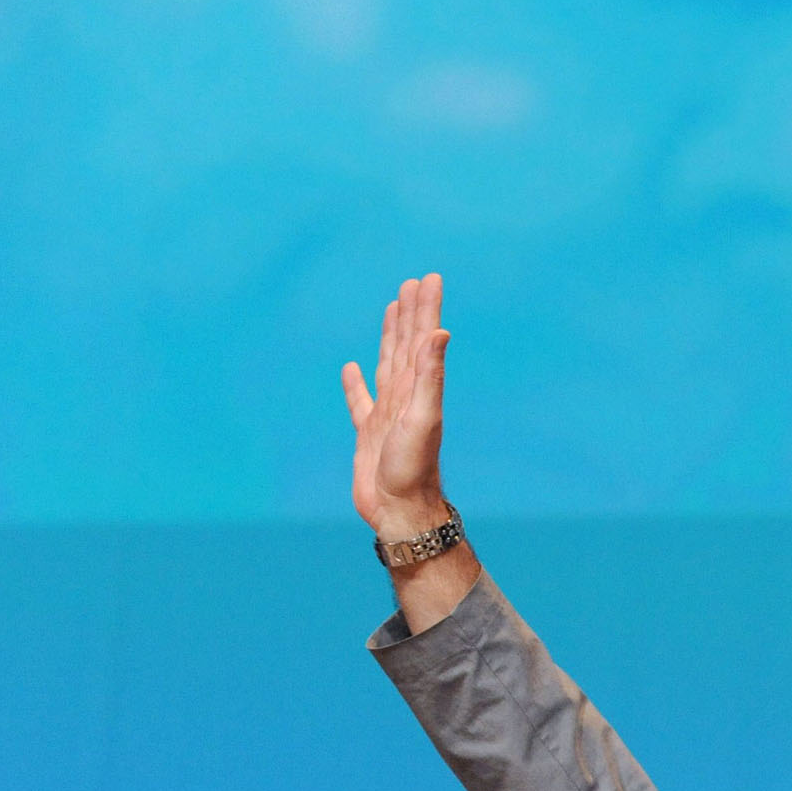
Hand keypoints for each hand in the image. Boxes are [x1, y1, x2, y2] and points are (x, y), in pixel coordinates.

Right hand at [342, 273, 450, 533]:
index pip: (422, 339)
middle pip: (407, 345)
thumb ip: (430, 376)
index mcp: (418, 389)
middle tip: (413, 283)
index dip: (425, 308)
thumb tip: (440, 332)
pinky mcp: (368, 434)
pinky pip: (360, 402)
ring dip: (390, 338)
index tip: (428, 278)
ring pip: (387, 365)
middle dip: (410, 314)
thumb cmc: (413, 469)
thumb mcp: (423, 418)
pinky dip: (355, 384)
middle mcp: (405, 397)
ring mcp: (386, 414)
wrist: (400, 511)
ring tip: (391, 311)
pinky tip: (351, 369)